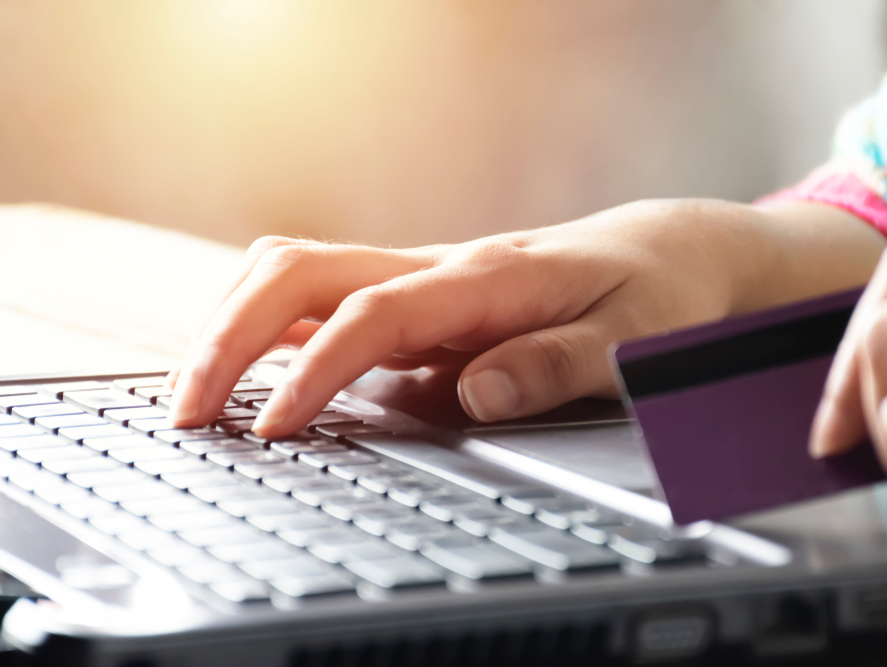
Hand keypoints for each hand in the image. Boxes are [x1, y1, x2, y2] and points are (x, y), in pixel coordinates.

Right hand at [168, 198, 883, 438]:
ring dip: (234, 321)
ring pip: (296, 271)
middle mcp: (437, 267)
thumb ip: (553, 364)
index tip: (271, 425)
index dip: (314, 368)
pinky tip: (251, 366)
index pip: (373, 315)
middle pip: (302, 272)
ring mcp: (419, 276)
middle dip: (231, 335)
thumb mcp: (628, 337)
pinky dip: (268, 323)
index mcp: (484, 280)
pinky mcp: (415, 293)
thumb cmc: (650, 294)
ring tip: (195, 391)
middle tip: (189, 411)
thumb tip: (472, 395)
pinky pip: (321, 292)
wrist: (660, 251)